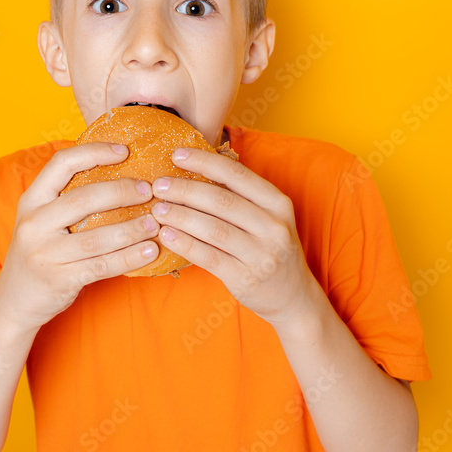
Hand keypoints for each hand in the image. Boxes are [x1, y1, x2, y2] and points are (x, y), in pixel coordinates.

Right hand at [0, 143, 159, 332]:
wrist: (14, 302)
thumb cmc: (40, 252)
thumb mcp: (41, 220)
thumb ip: (66, 199)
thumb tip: (119, 172)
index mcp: (31, 200)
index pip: (62, 163)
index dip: (95, 152)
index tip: (125, 150)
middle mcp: (34, 223)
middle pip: (84, 198)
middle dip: (122, 191)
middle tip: (149, 190)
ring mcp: (45, 253)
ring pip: (98, 237)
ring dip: (133, 228)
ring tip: (156, 222)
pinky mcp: (59, 279)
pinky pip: (103, 266)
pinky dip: (130, 258)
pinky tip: (150, 251)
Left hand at [148, 147, 317, 327]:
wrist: (294, 297)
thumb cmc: (271, 248)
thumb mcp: (268, 217)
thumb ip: (240, 196)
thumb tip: (195, 168)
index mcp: (278, 203)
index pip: (237, 174)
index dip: (204, 161)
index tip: (176, 154)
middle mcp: (273, 227)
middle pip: (221, 201)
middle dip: (185, 190)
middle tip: (158, 185)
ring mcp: (261, 255)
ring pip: (213, 229)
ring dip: (180, 217)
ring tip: (157, 210)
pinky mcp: (245, 279)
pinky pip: (208, 257)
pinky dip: (184, 244)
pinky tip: (166, 235)